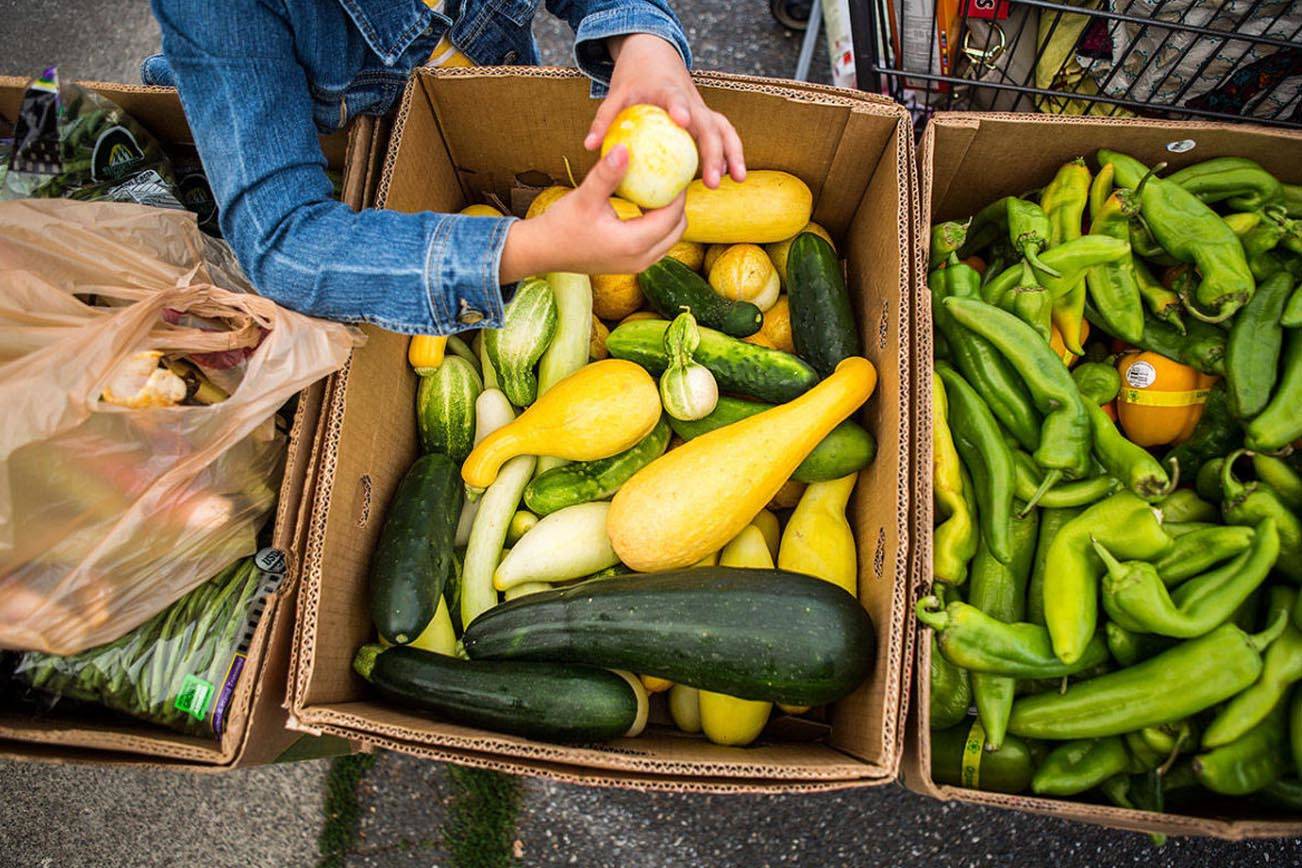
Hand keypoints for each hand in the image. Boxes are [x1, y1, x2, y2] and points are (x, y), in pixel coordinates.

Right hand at [499, 144, 685, 282]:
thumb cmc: (561, 225)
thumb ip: (607, 174)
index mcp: (634, 244)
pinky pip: (657, 244)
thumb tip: (625, 148)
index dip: (679, 193)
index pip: (672, 216)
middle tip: (671, 179)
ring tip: (659, 190)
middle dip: (678, 205)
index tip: (677, 169)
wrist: (542, 251)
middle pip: (677, 229)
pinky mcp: (630, 265)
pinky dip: (658, 226)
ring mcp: (637, 266)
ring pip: (669, 239)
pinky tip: (644, 205)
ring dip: (669, 216)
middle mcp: (641, 259)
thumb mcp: (585, 197)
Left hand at [584, 33, 745, 189]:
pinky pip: (723, 133)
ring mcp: (702, 107)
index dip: (680, 108)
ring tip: (737, 179)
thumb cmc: (633, 78)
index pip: (675, 98)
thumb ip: (604, 119)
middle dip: (714, 151)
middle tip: (713, 181)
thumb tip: (590, 147)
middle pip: (709, 123)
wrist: (654, 55)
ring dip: (733, 153)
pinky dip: (730, 152)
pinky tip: (731, 175)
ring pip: (724, 128)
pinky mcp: (706, 115)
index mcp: (666, 89)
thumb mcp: (615, 95)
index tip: (683, 122)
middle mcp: (690, 99)